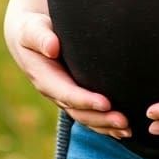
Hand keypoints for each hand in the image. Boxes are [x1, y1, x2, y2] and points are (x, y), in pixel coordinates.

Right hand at [4, 0, 131, 138]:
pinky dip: (105, 123)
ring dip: (106, 125)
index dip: (85, 100)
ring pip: (86, 117)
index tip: (106, 103)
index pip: (67, 93)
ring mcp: (65, 95)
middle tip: (124, 121)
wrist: (29, 34)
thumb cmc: (32, 28)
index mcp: (44, 78)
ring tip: (128, 130)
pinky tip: (123, 129)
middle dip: (101, 119)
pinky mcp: (74, 93)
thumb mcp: (31, 29)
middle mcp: (56, 91)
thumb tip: (52, 48)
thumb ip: (40, 37)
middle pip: (79, 111)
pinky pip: (89, 113)